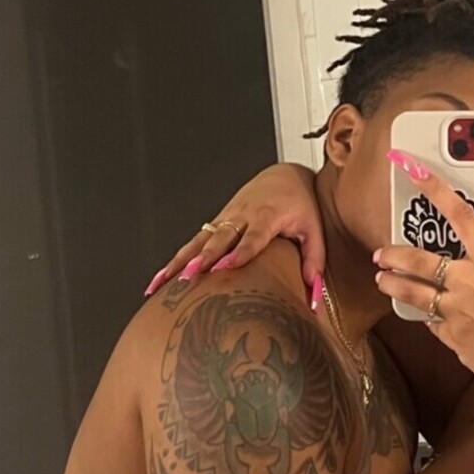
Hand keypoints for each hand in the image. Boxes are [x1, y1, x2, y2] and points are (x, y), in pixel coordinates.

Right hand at [145, 163, 325, 306]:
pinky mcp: (215, 225)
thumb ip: (314, 261)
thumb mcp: (314, 230)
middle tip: (190, 277)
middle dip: (203, 258)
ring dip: (179, 263)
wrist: (284, 176)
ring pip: (198, 242)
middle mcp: (241, 215)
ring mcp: (225, 219)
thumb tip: (313, 297)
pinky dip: (175, 262)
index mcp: (267, 215)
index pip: (253, 237)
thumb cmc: (301, 205)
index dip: (240, 252)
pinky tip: (158, 282)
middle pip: (219, 239)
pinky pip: (192, 244)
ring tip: (161, 284)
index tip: (227, 267)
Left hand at [373, 162, 473, 397]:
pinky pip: (432, 323)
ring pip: (413, 293)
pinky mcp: (451, 337)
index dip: (436, 189)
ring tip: (383, 280)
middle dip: (394, 254)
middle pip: (420, 259)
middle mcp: (472, 283)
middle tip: (382, 253)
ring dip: (393, 284)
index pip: (461, 215)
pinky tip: (435, 318)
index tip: (415, 171)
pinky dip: (432, 319)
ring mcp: (458, 311)